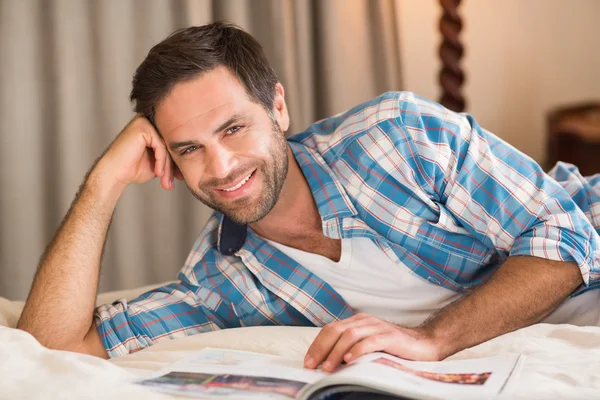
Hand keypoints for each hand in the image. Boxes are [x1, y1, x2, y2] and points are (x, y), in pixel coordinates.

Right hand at [93, 115, 181, 190]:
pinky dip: (161, 161)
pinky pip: (161, 146)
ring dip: (168, 166)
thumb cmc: (133, 169)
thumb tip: (192, 160)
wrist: (114, 174)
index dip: (177, 162)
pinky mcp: (142, 127)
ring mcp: (145, 122)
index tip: (179, 178)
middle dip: (173, 166)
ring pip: (167, 145)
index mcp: (153, 128)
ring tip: (165, 181)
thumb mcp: (159, 163)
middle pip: (171, 144)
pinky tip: (157, 172)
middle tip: (171, 182)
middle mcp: (149, 121)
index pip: (172, 144)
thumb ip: (172, 158)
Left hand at [304, 313, 443, 371]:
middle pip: (336, 330)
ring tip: (327, 367)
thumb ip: (350, 348)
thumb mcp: (367, 345)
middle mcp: (365, 321)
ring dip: (336, 352)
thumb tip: (327, 363)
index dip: (317, 345)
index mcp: (357, 322)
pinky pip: (370, 341)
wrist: (424, 344)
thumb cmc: (393, 348)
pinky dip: (358, 350)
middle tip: (311, 365)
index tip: (308, 361)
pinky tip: (349, 360)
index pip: (330, 329)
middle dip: (321, 348)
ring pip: (350, 335)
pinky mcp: (390, 336)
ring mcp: (378, 327)